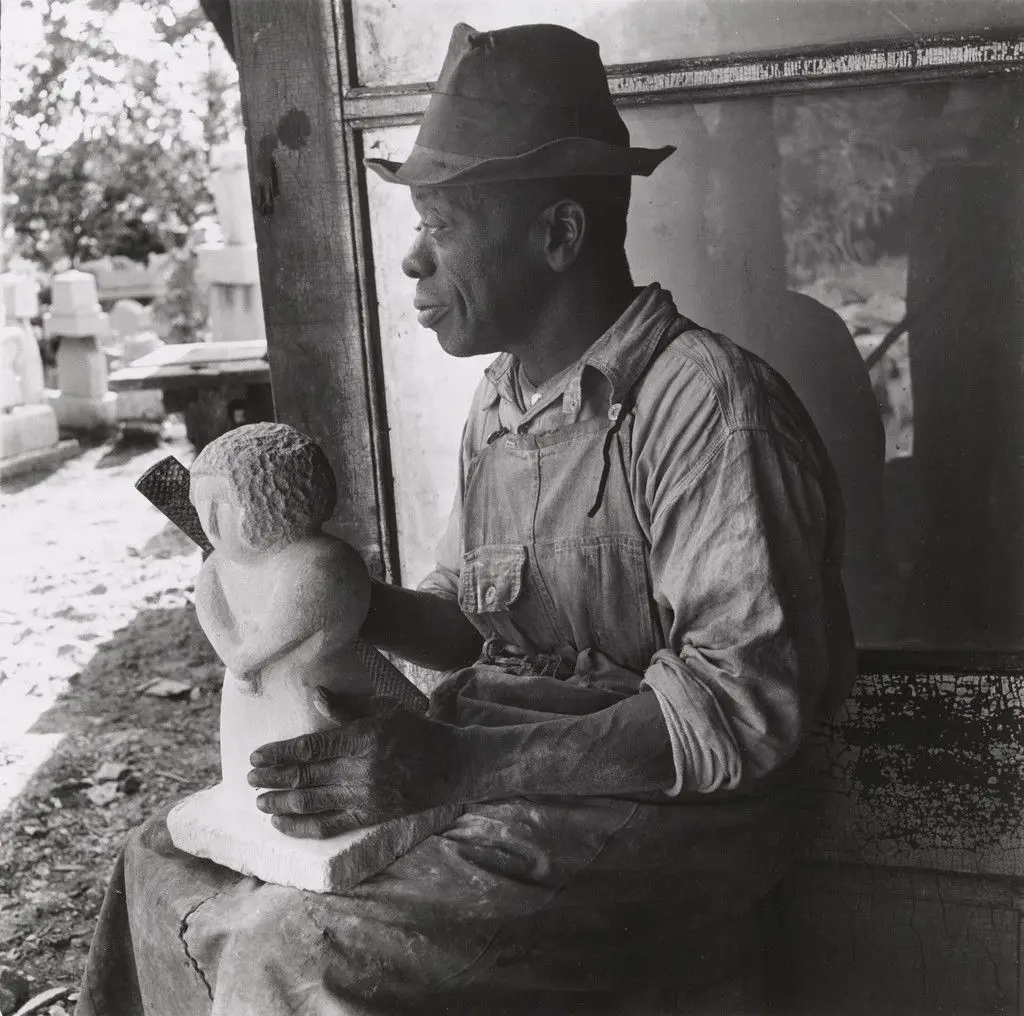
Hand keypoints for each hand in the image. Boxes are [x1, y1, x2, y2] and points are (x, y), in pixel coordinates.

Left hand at [247, 688, 463, 837]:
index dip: (279, 753)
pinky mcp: (368, 816)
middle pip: (304, 775)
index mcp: (363, 738)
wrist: (449, 766)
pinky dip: (300, 826)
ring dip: (279, 802)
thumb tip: (316, 695)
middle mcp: (360, 769)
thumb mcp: (385, 709)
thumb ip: (348, 706)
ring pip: (310, 802)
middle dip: (272, 777)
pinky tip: (281, 823)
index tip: (256, 755)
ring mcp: (363, 796)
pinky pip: (327, 826)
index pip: (311, 747)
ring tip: (259, 800)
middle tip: (249, 778)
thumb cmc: (416, 731)